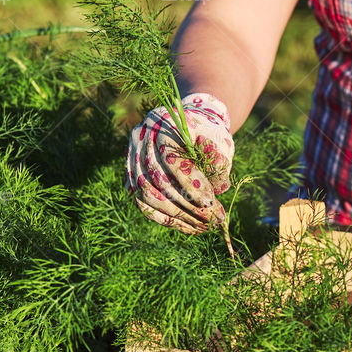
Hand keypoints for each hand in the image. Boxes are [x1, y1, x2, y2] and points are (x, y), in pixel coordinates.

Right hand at [126, 93, 234, 233]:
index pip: (171, 160)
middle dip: (187, 206)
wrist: (190, 127)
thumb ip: (219, 160)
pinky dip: (166, 219)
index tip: (210, 202)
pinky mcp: (131, 176)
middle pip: (157, 181)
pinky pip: (143, 203)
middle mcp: (142, 140)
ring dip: (177, 216)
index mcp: (163, 125)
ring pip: (146, 195)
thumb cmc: (208, 132)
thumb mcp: (219, 140)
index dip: (190, 184)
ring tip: (204, 227)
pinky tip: (189, 227)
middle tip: (213, 220)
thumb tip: (220, 188)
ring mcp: (132, 158)